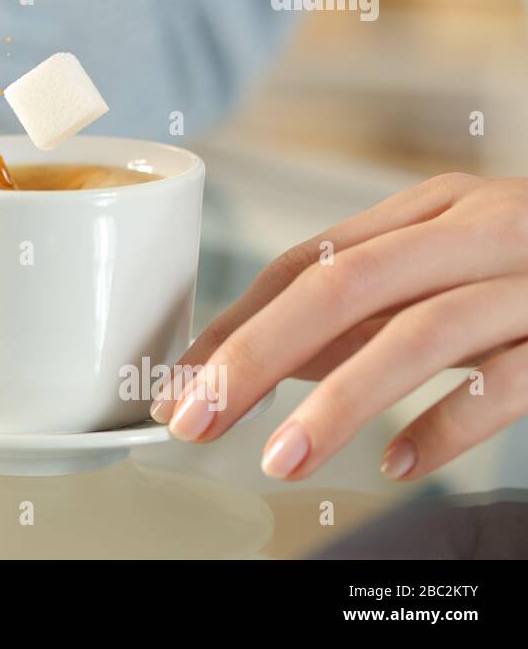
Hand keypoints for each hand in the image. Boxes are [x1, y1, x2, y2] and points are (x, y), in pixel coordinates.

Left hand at [150, 173, 527, 480]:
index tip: (181, 380)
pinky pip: (510, 377)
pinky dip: (450, 422)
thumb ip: (367, 307)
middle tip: (195, 417)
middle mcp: (474, 231)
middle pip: (342, 286)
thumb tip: (264, 355)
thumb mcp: (449, 265)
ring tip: (280, 457)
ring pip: (419, 331)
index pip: (305, 261)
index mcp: (428, 211)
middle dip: (255, 355)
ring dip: (338, 400)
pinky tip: (401, 463)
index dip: (235, 320)